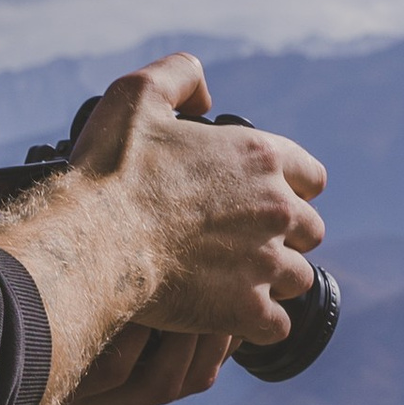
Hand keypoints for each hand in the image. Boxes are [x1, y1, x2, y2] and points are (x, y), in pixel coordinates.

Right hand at [0, 50, 328, 404]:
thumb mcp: (138, 94)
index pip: (311, 176)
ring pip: (298, 279)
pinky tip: (230, 318)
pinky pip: (276, 327)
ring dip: (273, 282)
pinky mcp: (247, 311)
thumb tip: (205, 94)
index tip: (264, 199)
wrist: (92, 243)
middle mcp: (276, 209)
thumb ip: (180, 77)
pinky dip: (257, 325)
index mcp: (260, 158)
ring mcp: (266, 263)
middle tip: (246, 244)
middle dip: (285, 238)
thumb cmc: (111, 171)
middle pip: (311, 231)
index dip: (291, 188)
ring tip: (237, 284)